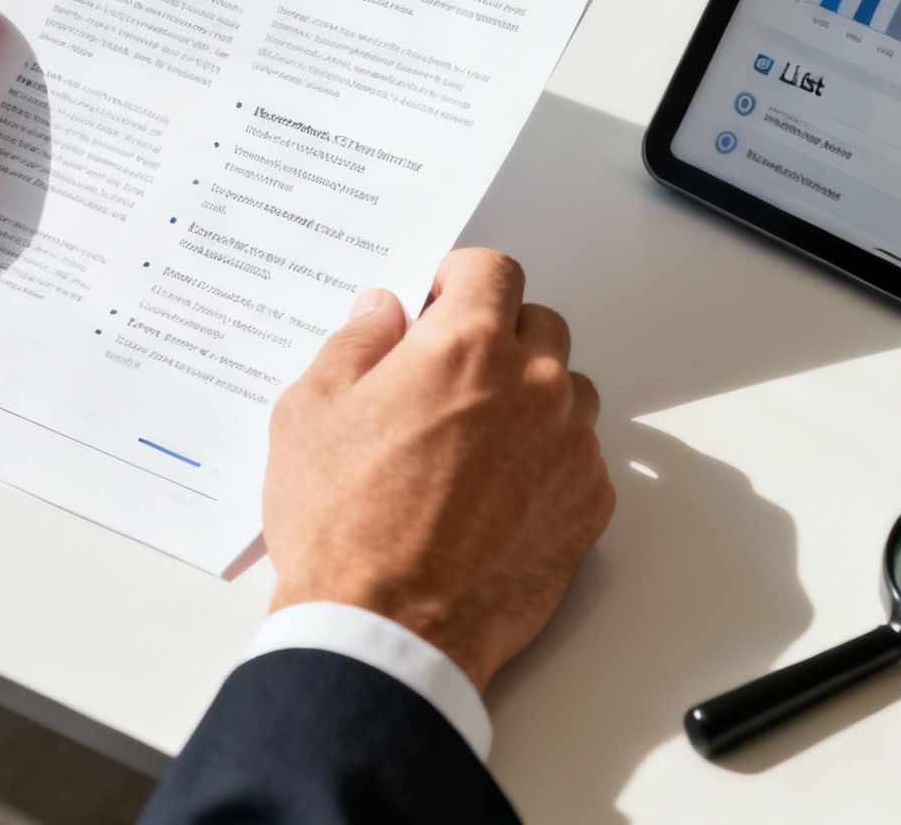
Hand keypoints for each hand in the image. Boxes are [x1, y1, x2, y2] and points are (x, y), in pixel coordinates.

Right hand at [265, 248, 613, 691]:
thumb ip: (356, 343)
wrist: (390, 631)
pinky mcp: (589, 505)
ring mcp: (571, 447)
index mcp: (467, 347)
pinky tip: (498, 493)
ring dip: (531, 397)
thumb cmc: (345, 526)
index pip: (492, 269)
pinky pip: (581, 456)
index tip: (439, 303)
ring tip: (475, 441)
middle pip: (539, 324)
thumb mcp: (310, 413)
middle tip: (448, 378)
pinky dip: (548, 460)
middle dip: (497, 336)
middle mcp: (535, 386)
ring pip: (568, 390)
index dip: (459, 280)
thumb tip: (384, 311)